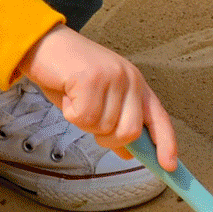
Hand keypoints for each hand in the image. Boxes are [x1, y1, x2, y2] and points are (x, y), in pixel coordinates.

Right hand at [19, 25, 175, 169]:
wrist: (43, 45)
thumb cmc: (69, 75)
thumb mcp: (98, 101)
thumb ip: (116, 123)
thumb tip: (129, 153)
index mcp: (136, 84)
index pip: (159, 118)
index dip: (166, 144)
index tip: (168, 166)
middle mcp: (130, 79)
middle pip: (130, 132)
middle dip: (106, 137)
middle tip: (87, 117)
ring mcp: (112, 77)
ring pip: (103, 127)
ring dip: (83, 121)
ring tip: (75, 98)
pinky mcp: (91, 77)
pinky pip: (84, 117)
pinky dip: (70, 113)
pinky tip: (67, 94)